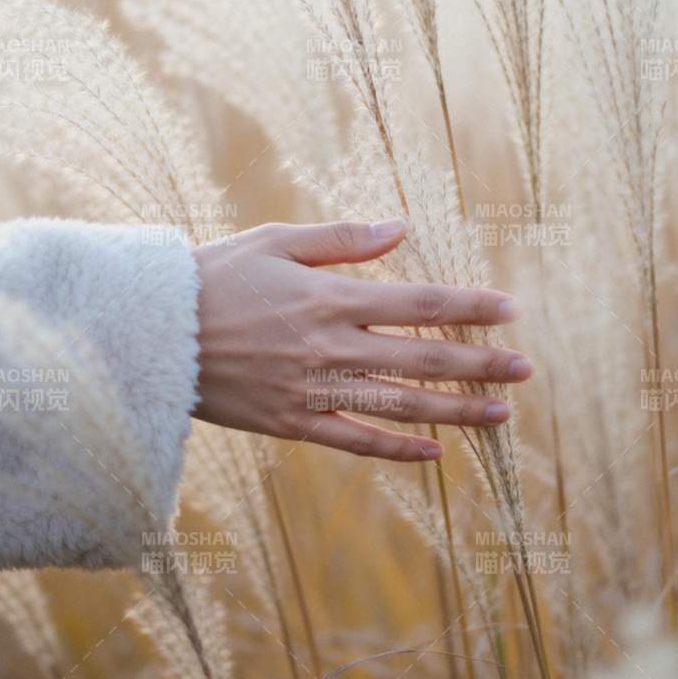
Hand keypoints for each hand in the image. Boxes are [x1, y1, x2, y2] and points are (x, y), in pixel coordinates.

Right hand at [191, 219, 531, 462]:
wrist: (152, 333)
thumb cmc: (213, 275)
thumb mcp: (276, 240)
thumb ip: (344, 238)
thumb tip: (402, 226)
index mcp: (330, 296)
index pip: (418, 302)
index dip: (469, 306)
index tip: (511, 310)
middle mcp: (330, 346)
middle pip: (422, 358)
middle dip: (479, 364)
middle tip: (525, 370)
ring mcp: (313, 390)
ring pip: (399, 404)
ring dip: (454, 410)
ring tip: (500, 414)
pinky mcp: (292, 423)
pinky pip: (355, 441)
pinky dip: (397, 448)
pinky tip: (435, 452)